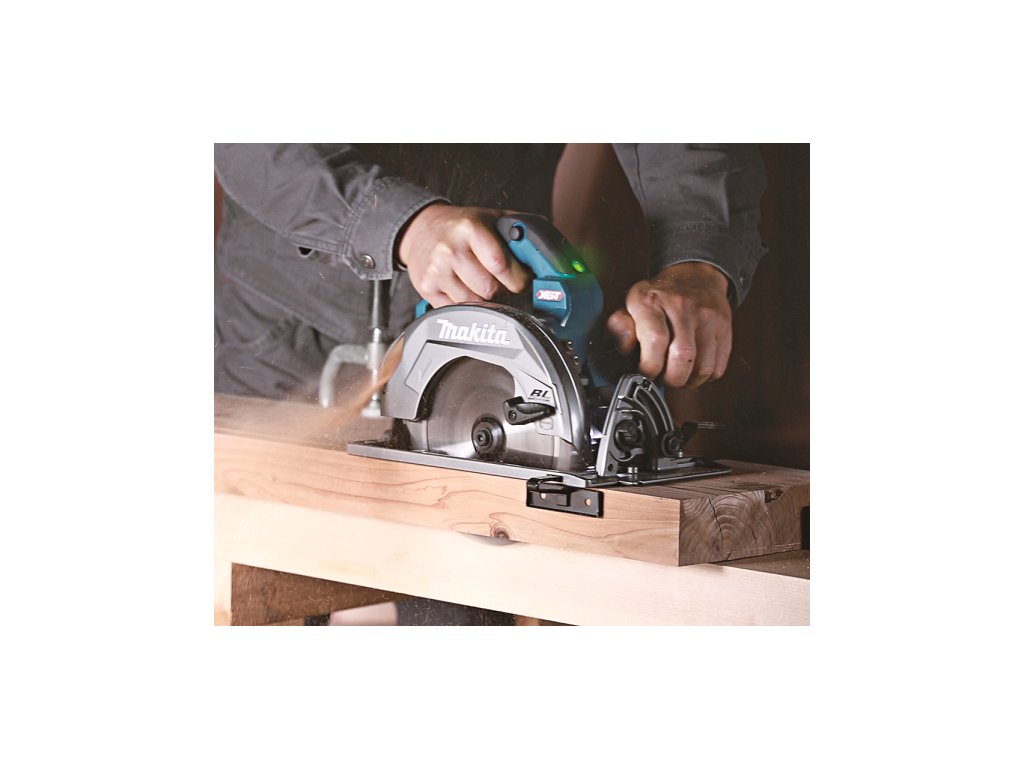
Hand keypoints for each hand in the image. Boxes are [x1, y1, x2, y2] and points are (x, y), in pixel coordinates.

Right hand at [397, 204, 530, 305]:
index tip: (524, 281)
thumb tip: (555, 256)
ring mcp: (436, 271)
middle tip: (503, 284)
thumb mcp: (492, 218)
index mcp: (470, 229)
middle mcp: (450, 250)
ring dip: (484, 300)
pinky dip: (465, 305)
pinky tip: (465, 288)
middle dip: (502, 291)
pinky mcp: (426, 288)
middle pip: (488, 289)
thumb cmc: (462, 226)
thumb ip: (523, 232)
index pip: (500, 264)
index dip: (518, 279)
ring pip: (473, 304)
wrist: (420, 228)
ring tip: (482, 284)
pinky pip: (455, 310)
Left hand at [606, 262, 732, 387]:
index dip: (649, 367)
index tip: (646, 372)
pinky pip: (718, 366)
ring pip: (703, 367)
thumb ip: (620, 328)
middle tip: (664, 376)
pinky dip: (705, 376)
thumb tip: (625, 348)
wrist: (696, 276)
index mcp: (652, 301)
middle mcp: (682, 306)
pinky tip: (694, 367)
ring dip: (689, 380)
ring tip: (679, 373)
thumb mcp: (631, 305)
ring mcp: (707, 316)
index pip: (655, 340)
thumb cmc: (659, 297)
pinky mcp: (724, 327)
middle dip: (671, 378)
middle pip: (682, 357)